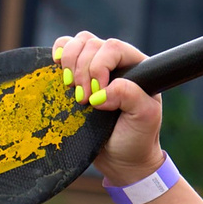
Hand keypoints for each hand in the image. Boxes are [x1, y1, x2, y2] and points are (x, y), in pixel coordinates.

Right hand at [55, 33, 163, 187]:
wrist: (122, 160)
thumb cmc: (137, 138)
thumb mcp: (144, 118)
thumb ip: (129, 96)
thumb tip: (101, 91)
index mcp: (138, 67)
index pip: (114, 48)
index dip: (99, 66)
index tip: (97, 96)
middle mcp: (117, 63)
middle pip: (92, 44)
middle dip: (82, 71)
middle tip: (84, 101)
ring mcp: (96, 67)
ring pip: (77, 43)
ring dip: (69, 63)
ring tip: (73, 90)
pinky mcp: (78, 75)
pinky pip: (64, 50)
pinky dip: (59, 55)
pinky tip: (57, 67)